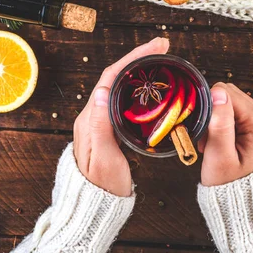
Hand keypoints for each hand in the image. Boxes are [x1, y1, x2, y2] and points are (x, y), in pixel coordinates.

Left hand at [73, 37, 169, 195]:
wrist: (94, 205)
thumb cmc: (101, 187)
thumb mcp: (103, 159)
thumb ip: (101, 127)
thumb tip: (102, 91)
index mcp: (90, 119)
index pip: (111, 77)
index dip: (133, 59)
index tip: (154, 48)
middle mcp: (93, 115)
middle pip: (116, 77)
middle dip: (138, 58)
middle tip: (162, 47)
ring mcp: (100, 121)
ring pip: (120, 86)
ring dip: (138, 70)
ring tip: (159, 60)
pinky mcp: (108, 128)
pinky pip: (123, 99)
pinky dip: (138, 87)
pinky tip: (151, 87)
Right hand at [198, 83, 252, 186]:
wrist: (243, 203)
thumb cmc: (228, 184)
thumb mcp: (219, 156)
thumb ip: (219, 123)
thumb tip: (218, 92)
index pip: (228, 94)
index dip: (211, 108)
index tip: (206, 133)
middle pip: (233, 96)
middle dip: (216, 114)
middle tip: (210, 141)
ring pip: (235, 102)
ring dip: (220, 119)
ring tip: (216, 143)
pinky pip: (241, 112)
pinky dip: (227, 123)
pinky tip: (224, 141)